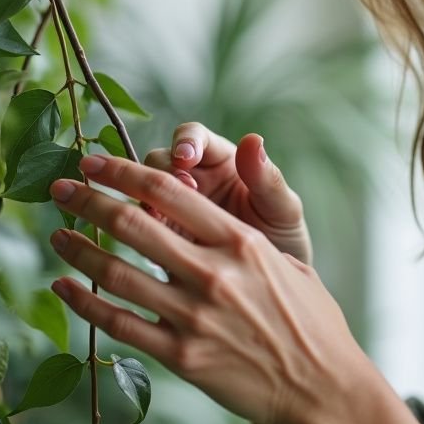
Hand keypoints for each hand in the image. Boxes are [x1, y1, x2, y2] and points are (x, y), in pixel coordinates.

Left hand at [47, 154, 374, 423]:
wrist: (322, 388)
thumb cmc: (309, 322)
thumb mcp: (287, 260)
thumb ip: (245, 226)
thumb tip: (224, 194)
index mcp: (240, 241)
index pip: (167, 191)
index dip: (122, 171)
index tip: (94, 162)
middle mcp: (214, 273)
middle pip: (133, 224)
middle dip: (89, 201)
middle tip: (60, 189)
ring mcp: (194, 315)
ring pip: (117, 273)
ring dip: (78, 249)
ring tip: (56, 235)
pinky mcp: (182, 355)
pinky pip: (119, 324)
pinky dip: (85, 303)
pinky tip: (64, 287)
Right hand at [141, 123, 312, 265]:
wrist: (274, 287)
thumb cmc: (282, 235)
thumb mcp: (282, 210)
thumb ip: (267, 179)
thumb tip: (253, 139)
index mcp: (222, 160)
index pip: (193, 136)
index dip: (185, 141)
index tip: (186, 157)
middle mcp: (193, 177)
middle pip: (159, 160)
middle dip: (162, 172)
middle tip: (180, 191)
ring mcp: (174, 207)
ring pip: (144, 192)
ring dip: (146, 200)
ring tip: (161, 217)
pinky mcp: (164, 236)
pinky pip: (143, 227)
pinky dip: (141, 231)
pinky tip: (154, 243)